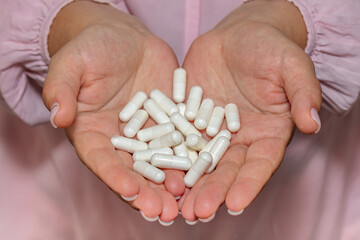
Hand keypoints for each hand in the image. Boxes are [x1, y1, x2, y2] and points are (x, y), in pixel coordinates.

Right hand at [42, 1, 182, 222]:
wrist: (123, 38)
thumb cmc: (91, 48)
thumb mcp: (72, 64)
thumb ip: (61, 89)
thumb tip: (58, 115)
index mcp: (93, 133)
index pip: (101, 160)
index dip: (114, 177)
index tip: (130, 191)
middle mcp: (122, 141)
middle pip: (133, 172)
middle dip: (148, 193)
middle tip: (164, 214)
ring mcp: (149, 133)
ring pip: (160, 163)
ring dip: (172, 184)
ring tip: (185, 202)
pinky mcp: (171, 121)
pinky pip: (182, 140)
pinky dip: (192, 157)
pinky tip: (204, 170)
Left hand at [179, 0, 321, 220]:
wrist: (239, 36)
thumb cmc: (270, 48)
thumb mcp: (291, 65)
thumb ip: (303, 93)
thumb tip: (312, 123)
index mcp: (267, 134)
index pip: (260, 164)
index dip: (249, 184)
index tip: (235, 204)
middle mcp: (238, 139)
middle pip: (226, 170)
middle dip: (213, 191)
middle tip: (197, 213)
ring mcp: (211, 131)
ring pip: (199, 161)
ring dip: (188, 183)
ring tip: (176, 205)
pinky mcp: (188, 118)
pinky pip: (177, 137)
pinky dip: (168, 154)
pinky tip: (156, 171)